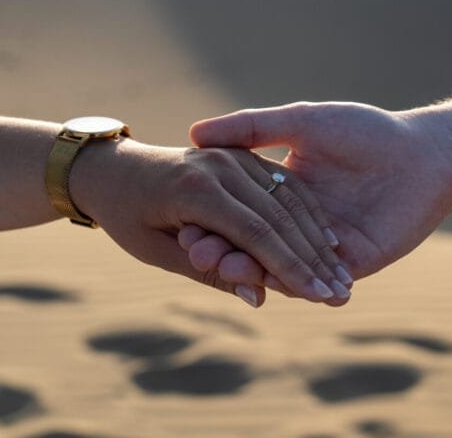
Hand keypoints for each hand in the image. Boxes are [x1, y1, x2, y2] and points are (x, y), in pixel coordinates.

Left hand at [71, 138, 352, 305]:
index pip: (255, 233)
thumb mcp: (157, 252)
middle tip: (339, 293)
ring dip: (316, 237)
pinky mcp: (240, 153)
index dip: (289, 268)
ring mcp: (232, 154)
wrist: (111, 169)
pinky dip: (307, 212)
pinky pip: (283, 183)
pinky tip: (327, 238)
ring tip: (340, 272)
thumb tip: (258, 298)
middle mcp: (218, 164)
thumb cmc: (126, 217)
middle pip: (279, 215)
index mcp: (194, 188)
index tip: (317, 297)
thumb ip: (209, 272)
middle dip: (312, 258)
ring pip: (288, 197)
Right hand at [184, 102, 451, 287]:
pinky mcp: (353, 267)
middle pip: (253, 245)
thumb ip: (252, 128)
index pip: (238, 213)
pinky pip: (315, 280)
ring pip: (279, 267)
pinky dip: (290, 283)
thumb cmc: (366, 131)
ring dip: (250, 270)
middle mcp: (300, 226)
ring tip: (222, 268)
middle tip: (195, 254)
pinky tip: (266, 282)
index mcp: (284, 193)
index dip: (210, 220)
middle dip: (223, 251)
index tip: (180, 223)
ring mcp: (325, 250)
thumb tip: (195, 132)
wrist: (426, 154)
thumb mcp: (301, 122)